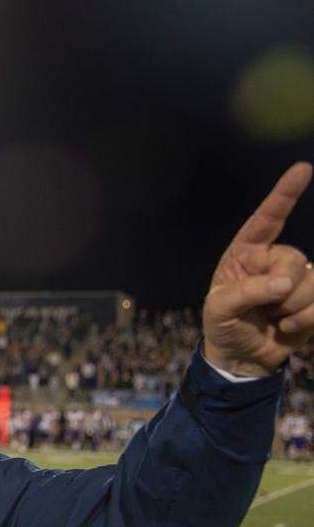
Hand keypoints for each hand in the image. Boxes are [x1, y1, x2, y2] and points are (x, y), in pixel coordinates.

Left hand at [202, 162, 312, 376]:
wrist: (240, 357)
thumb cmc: (223, 325)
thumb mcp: (220, 309)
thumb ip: (248, 291)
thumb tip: (285, 282)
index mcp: (246, 253)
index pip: (267, 219)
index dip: (285, 194)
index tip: (304, 169)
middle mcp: (274, 260)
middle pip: (294, 260)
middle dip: (280, 289)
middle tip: (262, 308)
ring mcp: (297, 279)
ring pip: (312, 283)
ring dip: (292, 308)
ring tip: (273, 319)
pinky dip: (307, 320)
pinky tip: (288, 327)